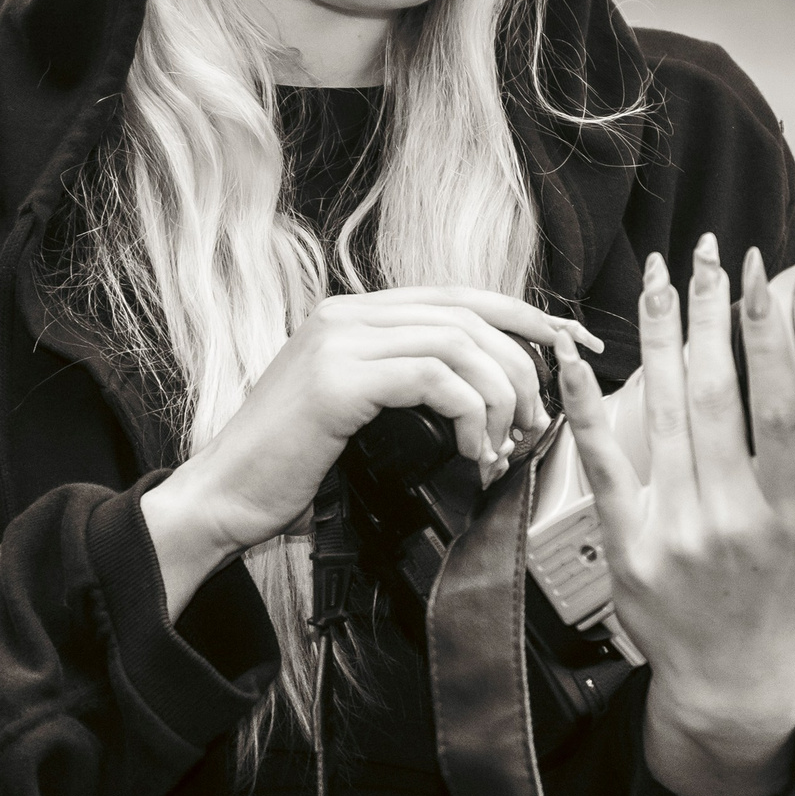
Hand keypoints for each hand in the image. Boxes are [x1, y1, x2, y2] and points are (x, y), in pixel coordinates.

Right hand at [142, 287, 603, 611]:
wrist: (222, 500)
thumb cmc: (289, 468)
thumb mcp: (356, 412)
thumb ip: (405, 383)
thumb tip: (484, 389)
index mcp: (355, 314)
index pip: (461, 296)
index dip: (526, 316)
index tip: (572, 345)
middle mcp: (347, 314)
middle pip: (471, 313)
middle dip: (524, 364)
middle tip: (538, 420)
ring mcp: (339, 341)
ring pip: (460, 342)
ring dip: (500, 396)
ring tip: (502, 446)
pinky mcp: (339, 379)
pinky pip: (435, 378)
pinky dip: (471, 415)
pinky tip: (473, 453)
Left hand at [553, 234, 794, 795]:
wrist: (731, 684)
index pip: (778, 408)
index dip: (766, 336)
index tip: (757, 277)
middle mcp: (734, 520)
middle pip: (714, 395)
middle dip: (706, 314)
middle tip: (704, 254)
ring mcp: (677, 531)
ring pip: (663, 413)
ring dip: (658, 336)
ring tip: (661, 278)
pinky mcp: (628, 544)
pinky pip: (604, 464)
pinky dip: (587, 407)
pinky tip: (578, 357)